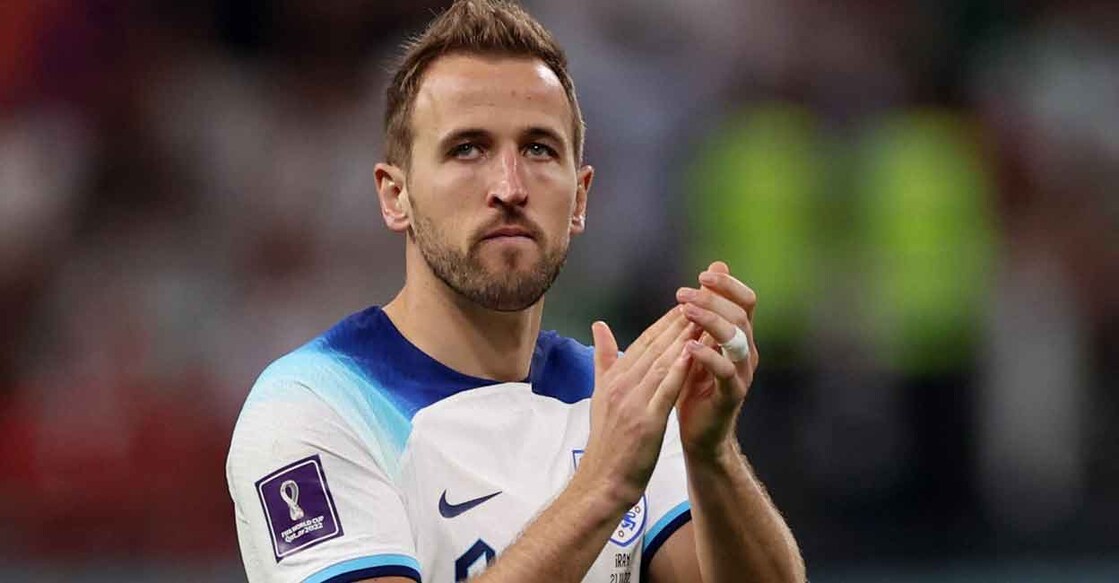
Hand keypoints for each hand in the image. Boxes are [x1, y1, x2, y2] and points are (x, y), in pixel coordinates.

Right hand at [575, 307, 701, 510]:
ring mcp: (632, 402)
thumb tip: (599, 325)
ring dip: (682, 340)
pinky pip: (666, 390)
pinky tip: (694, 353)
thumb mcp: (600, 395)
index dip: (663, 323)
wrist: (602, 481)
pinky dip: (680, 369)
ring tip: (703, 321)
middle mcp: (620, 385)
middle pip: (653, 347)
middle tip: (700, 302)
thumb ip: (603, 360)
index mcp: (612, 378)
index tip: (683, 305)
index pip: (642, 342)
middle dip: (677, 324)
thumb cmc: (606, 442)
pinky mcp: (645, 421)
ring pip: (661, 363)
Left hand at [674, 261, 759, 461]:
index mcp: (739, 337)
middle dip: (712, 300)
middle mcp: (746, 352)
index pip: (745, 301)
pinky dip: (707, 356)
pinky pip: (726, 372)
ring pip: (736, 339)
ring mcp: (742, 373)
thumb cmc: (695, 385)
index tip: (702, 275)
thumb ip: (704, 309)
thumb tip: (715, 266)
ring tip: (685, 310)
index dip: (728, 284)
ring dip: (711, 321)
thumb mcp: (696, 342)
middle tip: (683, 294)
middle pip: (740, 315)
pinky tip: (689, 345)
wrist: (700, 433)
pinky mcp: (732, 395)